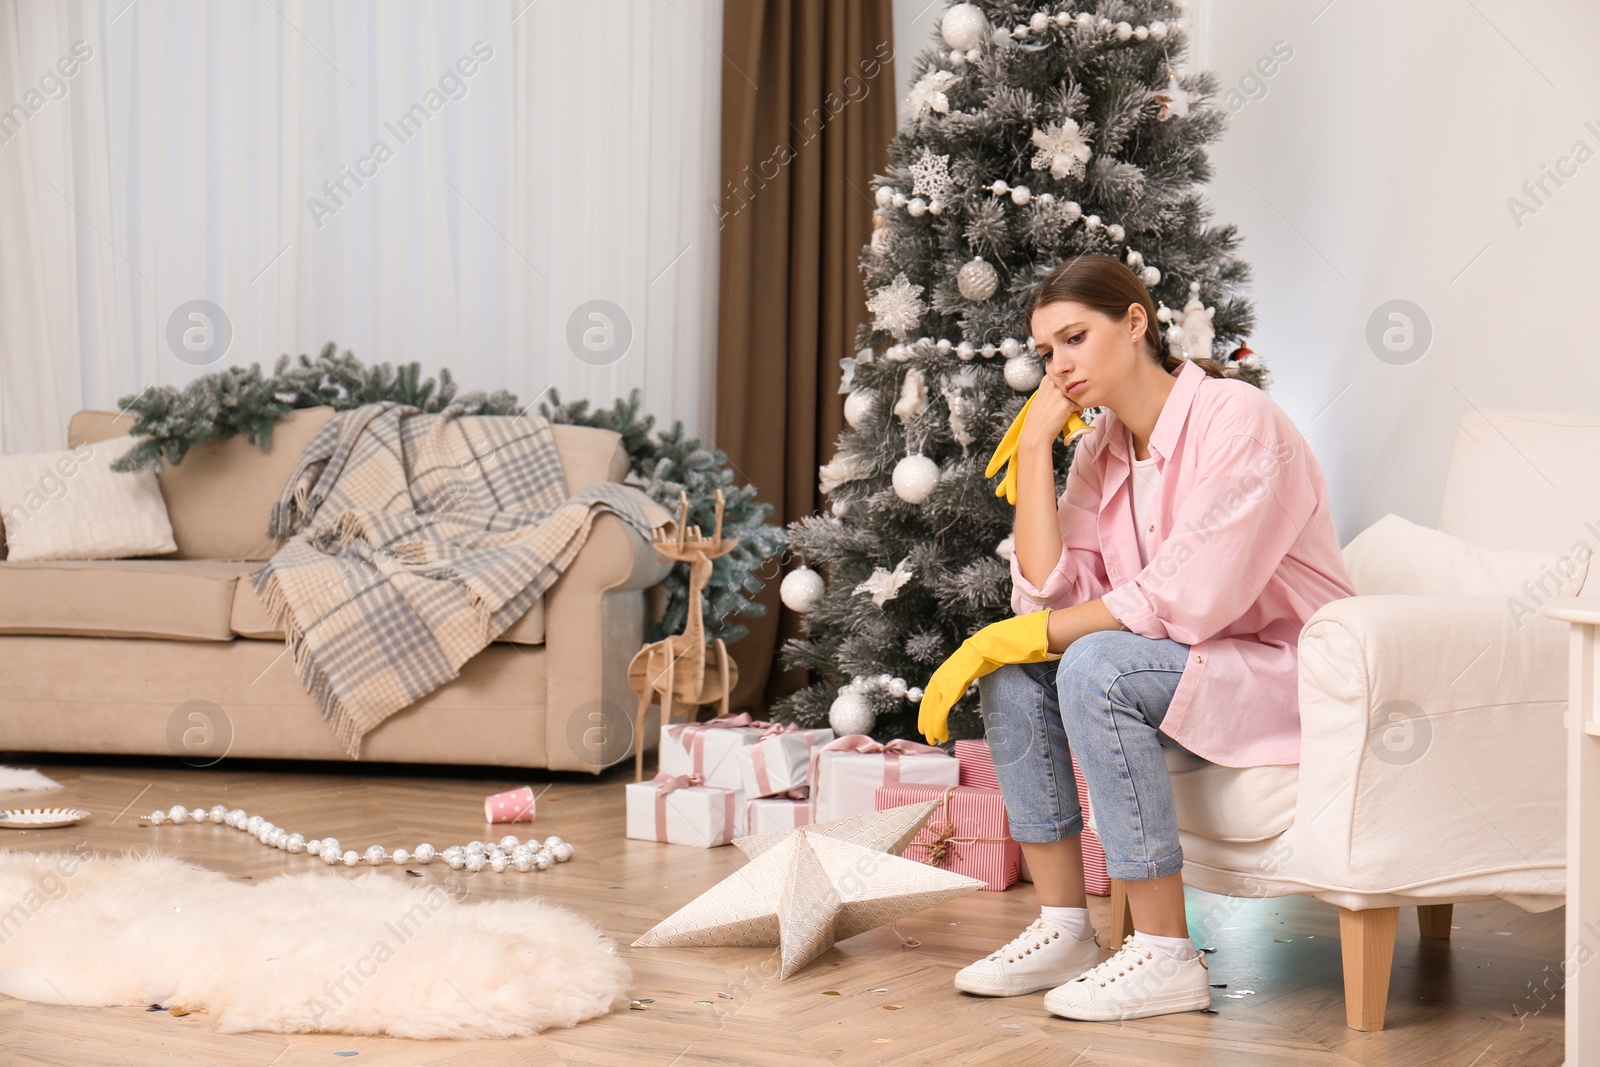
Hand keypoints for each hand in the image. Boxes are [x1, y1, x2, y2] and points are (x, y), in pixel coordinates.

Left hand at [918, 610, 1054, 744]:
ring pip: (933, 709)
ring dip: (932, 726)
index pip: (931, 694)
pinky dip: (940, 722)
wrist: (991, 644)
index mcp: (946, 672)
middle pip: (929, 703)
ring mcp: (946, 681)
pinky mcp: (953, 687)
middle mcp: (942, 676)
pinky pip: (942, 709)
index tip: (926, 723)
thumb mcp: (974, 666)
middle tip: (927, 736)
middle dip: (926, 721)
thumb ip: (967, 675)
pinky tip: (941, 733)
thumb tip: (970, 680)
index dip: (927, 710)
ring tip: (934, 739)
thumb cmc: (987, 654)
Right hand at [1019, 376, 1080, 449]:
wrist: (1036, 433)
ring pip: (1078, 395)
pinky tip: (1068, 417)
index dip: (1068, 386)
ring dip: (1076, 403)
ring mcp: (1059, 393)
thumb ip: (1053, 387)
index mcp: (1047, 379)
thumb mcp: (1042, 396)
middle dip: (1073, 394)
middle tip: (1066, 405)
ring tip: (1068, 412)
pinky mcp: (1066, 404)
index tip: (1065, 395)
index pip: (1066, 376)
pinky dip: (1077, 412)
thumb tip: (1069, 384)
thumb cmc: (1039, 418)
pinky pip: (1080, 406)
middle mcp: (1053, 384)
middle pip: (1073, 385)